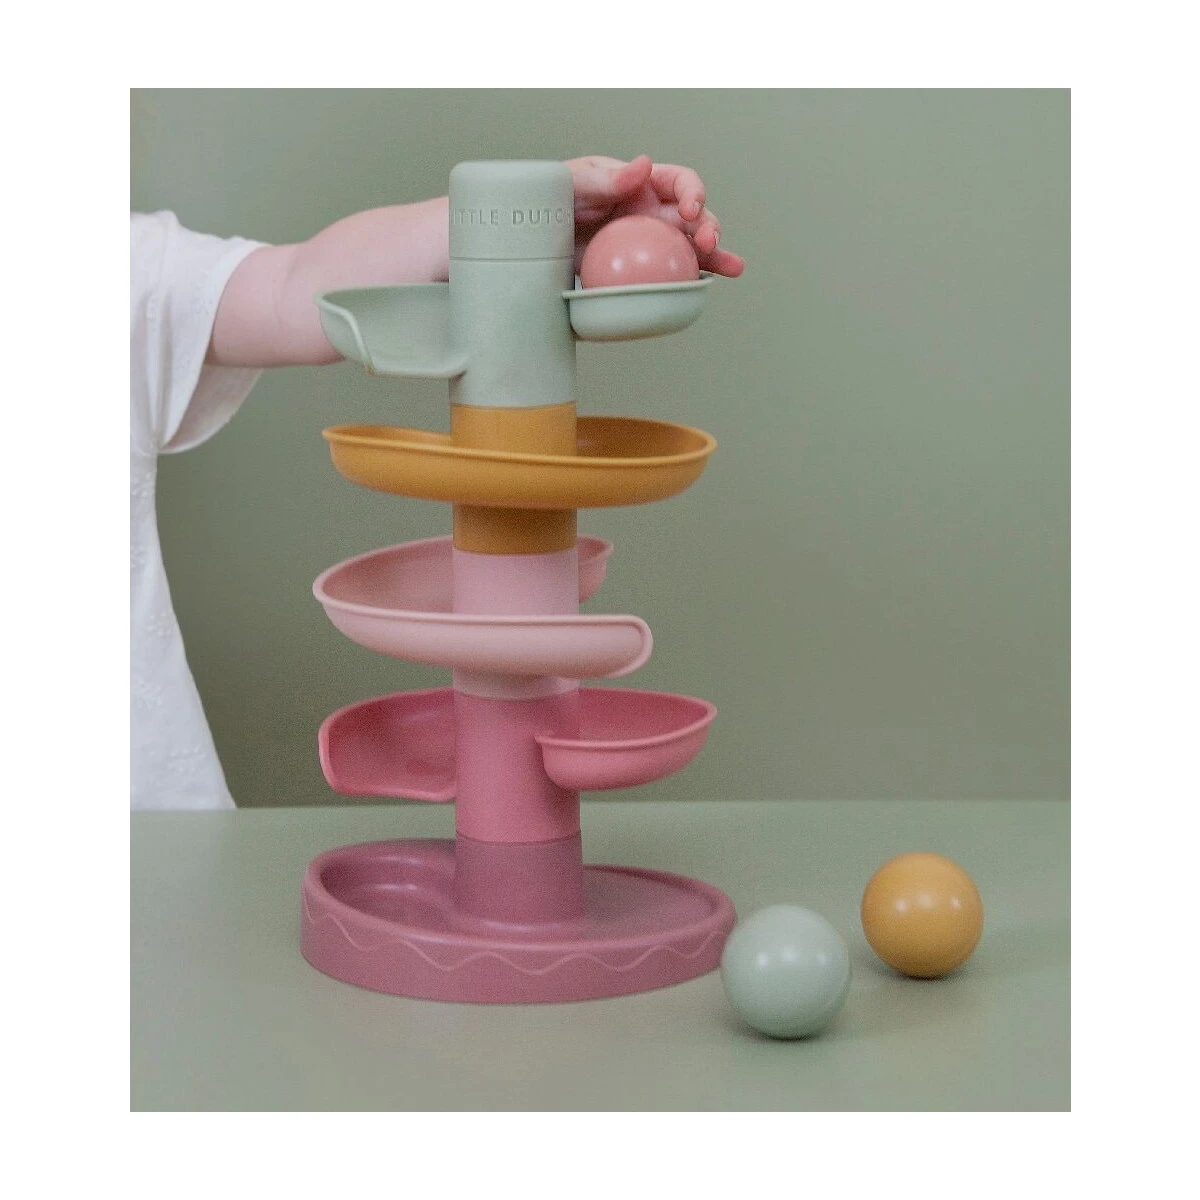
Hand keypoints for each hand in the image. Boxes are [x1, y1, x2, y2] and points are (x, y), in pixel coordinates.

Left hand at [566, 155, 745, 278]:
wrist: (534, 239)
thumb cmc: (553, 199)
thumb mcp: (574, 181)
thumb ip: (605, 177)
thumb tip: (642, 166)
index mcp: (643, 185)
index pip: (680, 182)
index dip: (692, 192)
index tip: (689, 208)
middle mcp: (653, 215)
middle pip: (693, 218)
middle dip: (708, 227)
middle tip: (707, 243)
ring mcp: (649, 246)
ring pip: (689, 250)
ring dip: (714, 258)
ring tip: (733, 268)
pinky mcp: (639, 274)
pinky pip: (666, 280)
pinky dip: (684, 286)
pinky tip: (698, 293)